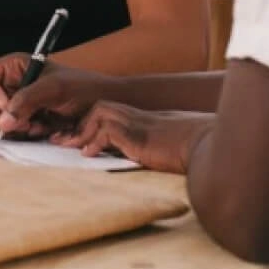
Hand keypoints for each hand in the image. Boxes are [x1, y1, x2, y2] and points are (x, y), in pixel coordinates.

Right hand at [0, 64, 120, 138]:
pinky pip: (8, 134)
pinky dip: (21, 137)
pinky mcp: (22, 124)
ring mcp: (14, 106)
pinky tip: (41, 132)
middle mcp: (9, 85)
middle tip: (24, 125)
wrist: (107, 109)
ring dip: (12, 129)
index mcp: (13, 68)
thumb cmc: (84, 89)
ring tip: (37, 127)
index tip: (7, 107)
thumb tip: (3, 122)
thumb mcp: (55, 89)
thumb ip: (27, 101)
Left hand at [52, 102, 212, 174]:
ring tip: (70, 146)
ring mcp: (138, 123)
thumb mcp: (158, 149)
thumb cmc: (189, 151)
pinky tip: (89, 154)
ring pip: (99, 114)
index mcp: (140, 119)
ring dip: (82, 132)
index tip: (70, 141)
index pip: (106, 115)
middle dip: (78, 125)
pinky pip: (108, 131)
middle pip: (98, 109)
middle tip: (61, 141)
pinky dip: (95, 142)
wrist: (207, 148)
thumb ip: (139, 149)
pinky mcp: (139, 135)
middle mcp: (137, 117)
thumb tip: (125, 160)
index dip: (87, 126)